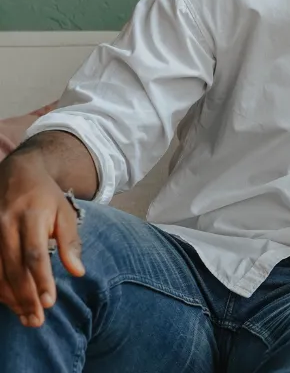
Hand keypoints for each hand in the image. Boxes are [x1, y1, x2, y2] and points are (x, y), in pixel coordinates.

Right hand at [0, 155, 85, 327]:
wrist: (15, 172)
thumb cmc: (46, 196)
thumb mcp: (65, 212)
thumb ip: (71, 241)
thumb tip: (79, 272)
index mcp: (30, 217)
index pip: (35, 255)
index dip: (41, 281)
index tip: (50, 303)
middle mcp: (5, 225)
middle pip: (13, 268)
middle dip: (25, 297)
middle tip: (37, 321)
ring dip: (10, 298)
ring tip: (26, 318)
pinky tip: (9, 302)